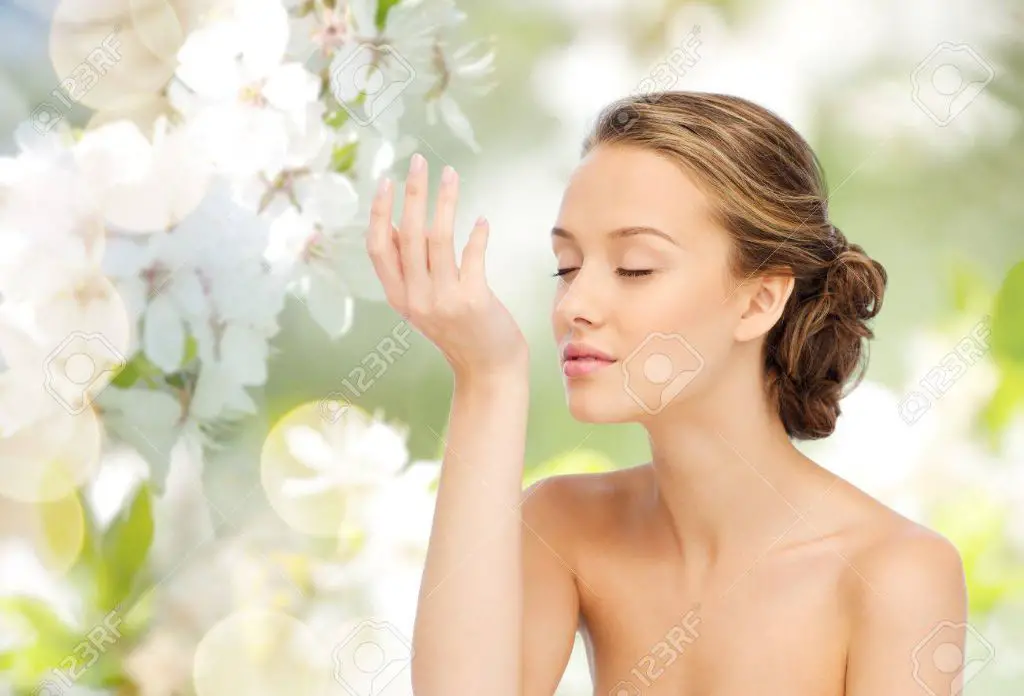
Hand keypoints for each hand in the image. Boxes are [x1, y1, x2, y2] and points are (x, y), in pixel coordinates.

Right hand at [366, 153, 528, 377]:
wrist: (488, 370)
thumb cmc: (459, 330)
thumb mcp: (423, 303)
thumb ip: (410, 268)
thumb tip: (398, 223)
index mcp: (399, 298)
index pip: (378, 248)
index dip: (379, 213)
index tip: (385, 181)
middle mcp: (416, 299)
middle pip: (408, 234)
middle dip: (413, 192)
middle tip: (419, 161)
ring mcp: (444, 300)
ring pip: (438, 238)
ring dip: (445, 201)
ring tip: (451, 174)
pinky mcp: (473, 300)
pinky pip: (472, 255)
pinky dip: (477, 234)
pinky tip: (482, 220)